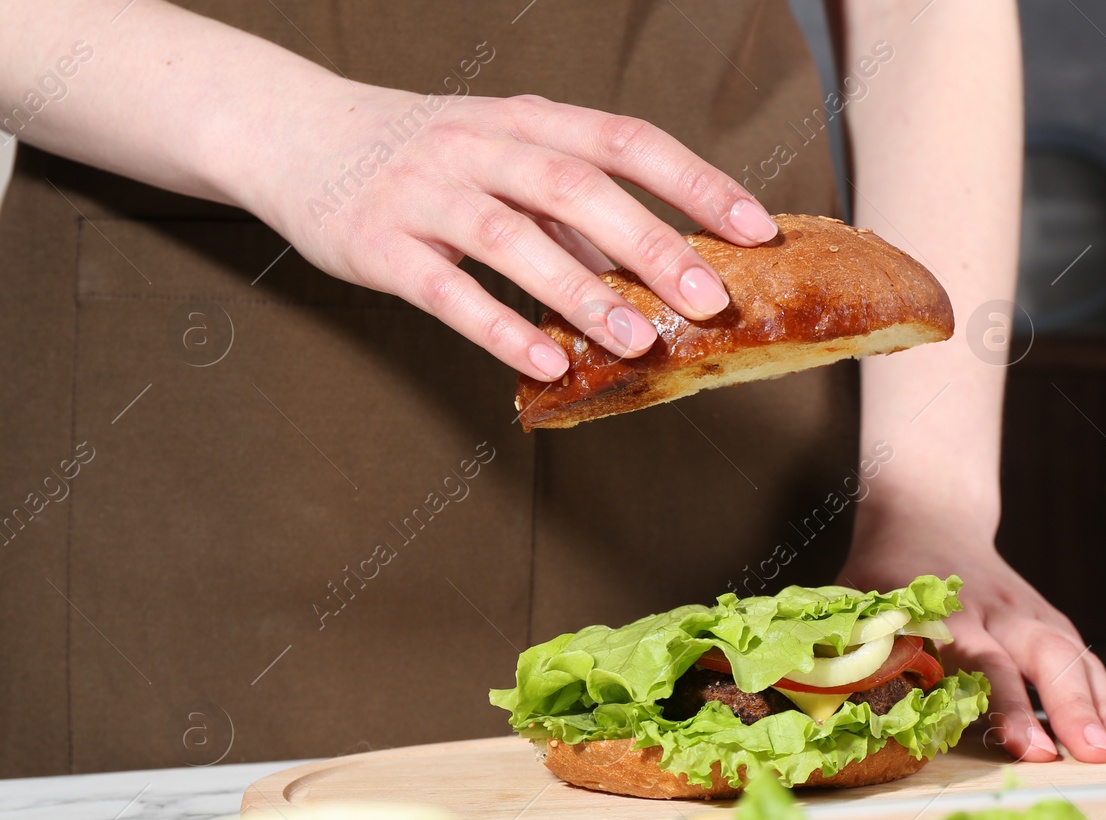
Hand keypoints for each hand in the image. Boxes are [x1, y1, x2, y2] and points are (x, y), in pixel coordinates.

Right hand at [252, 85, 778, 380]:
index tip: (757, 227)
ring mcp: (426, 191)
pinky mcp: (379, 243)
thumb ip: (573, 214)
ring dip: (581, 290)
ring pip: (512, 237)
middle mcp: (480, 144)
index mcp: (526, 120)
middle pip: (576, 186)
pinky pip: (445, 289)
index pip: (626, 139)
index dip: (695, 181)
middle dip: (650, 242)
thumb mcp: (504, 161)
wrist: (294, 134)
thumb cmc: (424, 156)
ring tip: (637, 341)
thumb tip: (657, 273)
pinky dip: (497, 324)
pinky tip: (542, 359)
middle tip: (710, 298)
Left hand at [839, 523, 1105, 763]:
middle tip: (1092, 758)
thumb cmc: (883, 575)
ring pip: (1073, 656)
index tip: (1028, 748)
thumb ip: (855, 649)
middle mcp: (997, 611)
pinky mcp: (1049, 619)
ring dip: (1101, 705)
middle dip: (1070, 708)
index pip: (984, 663)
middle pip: (1044, 656)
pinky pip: (1084, 658)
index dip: (1007, 706)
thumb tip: (837, 704)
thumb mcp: (856, 602)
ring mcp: (1029, 612)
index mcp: (949, 613)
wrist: (927, 517)